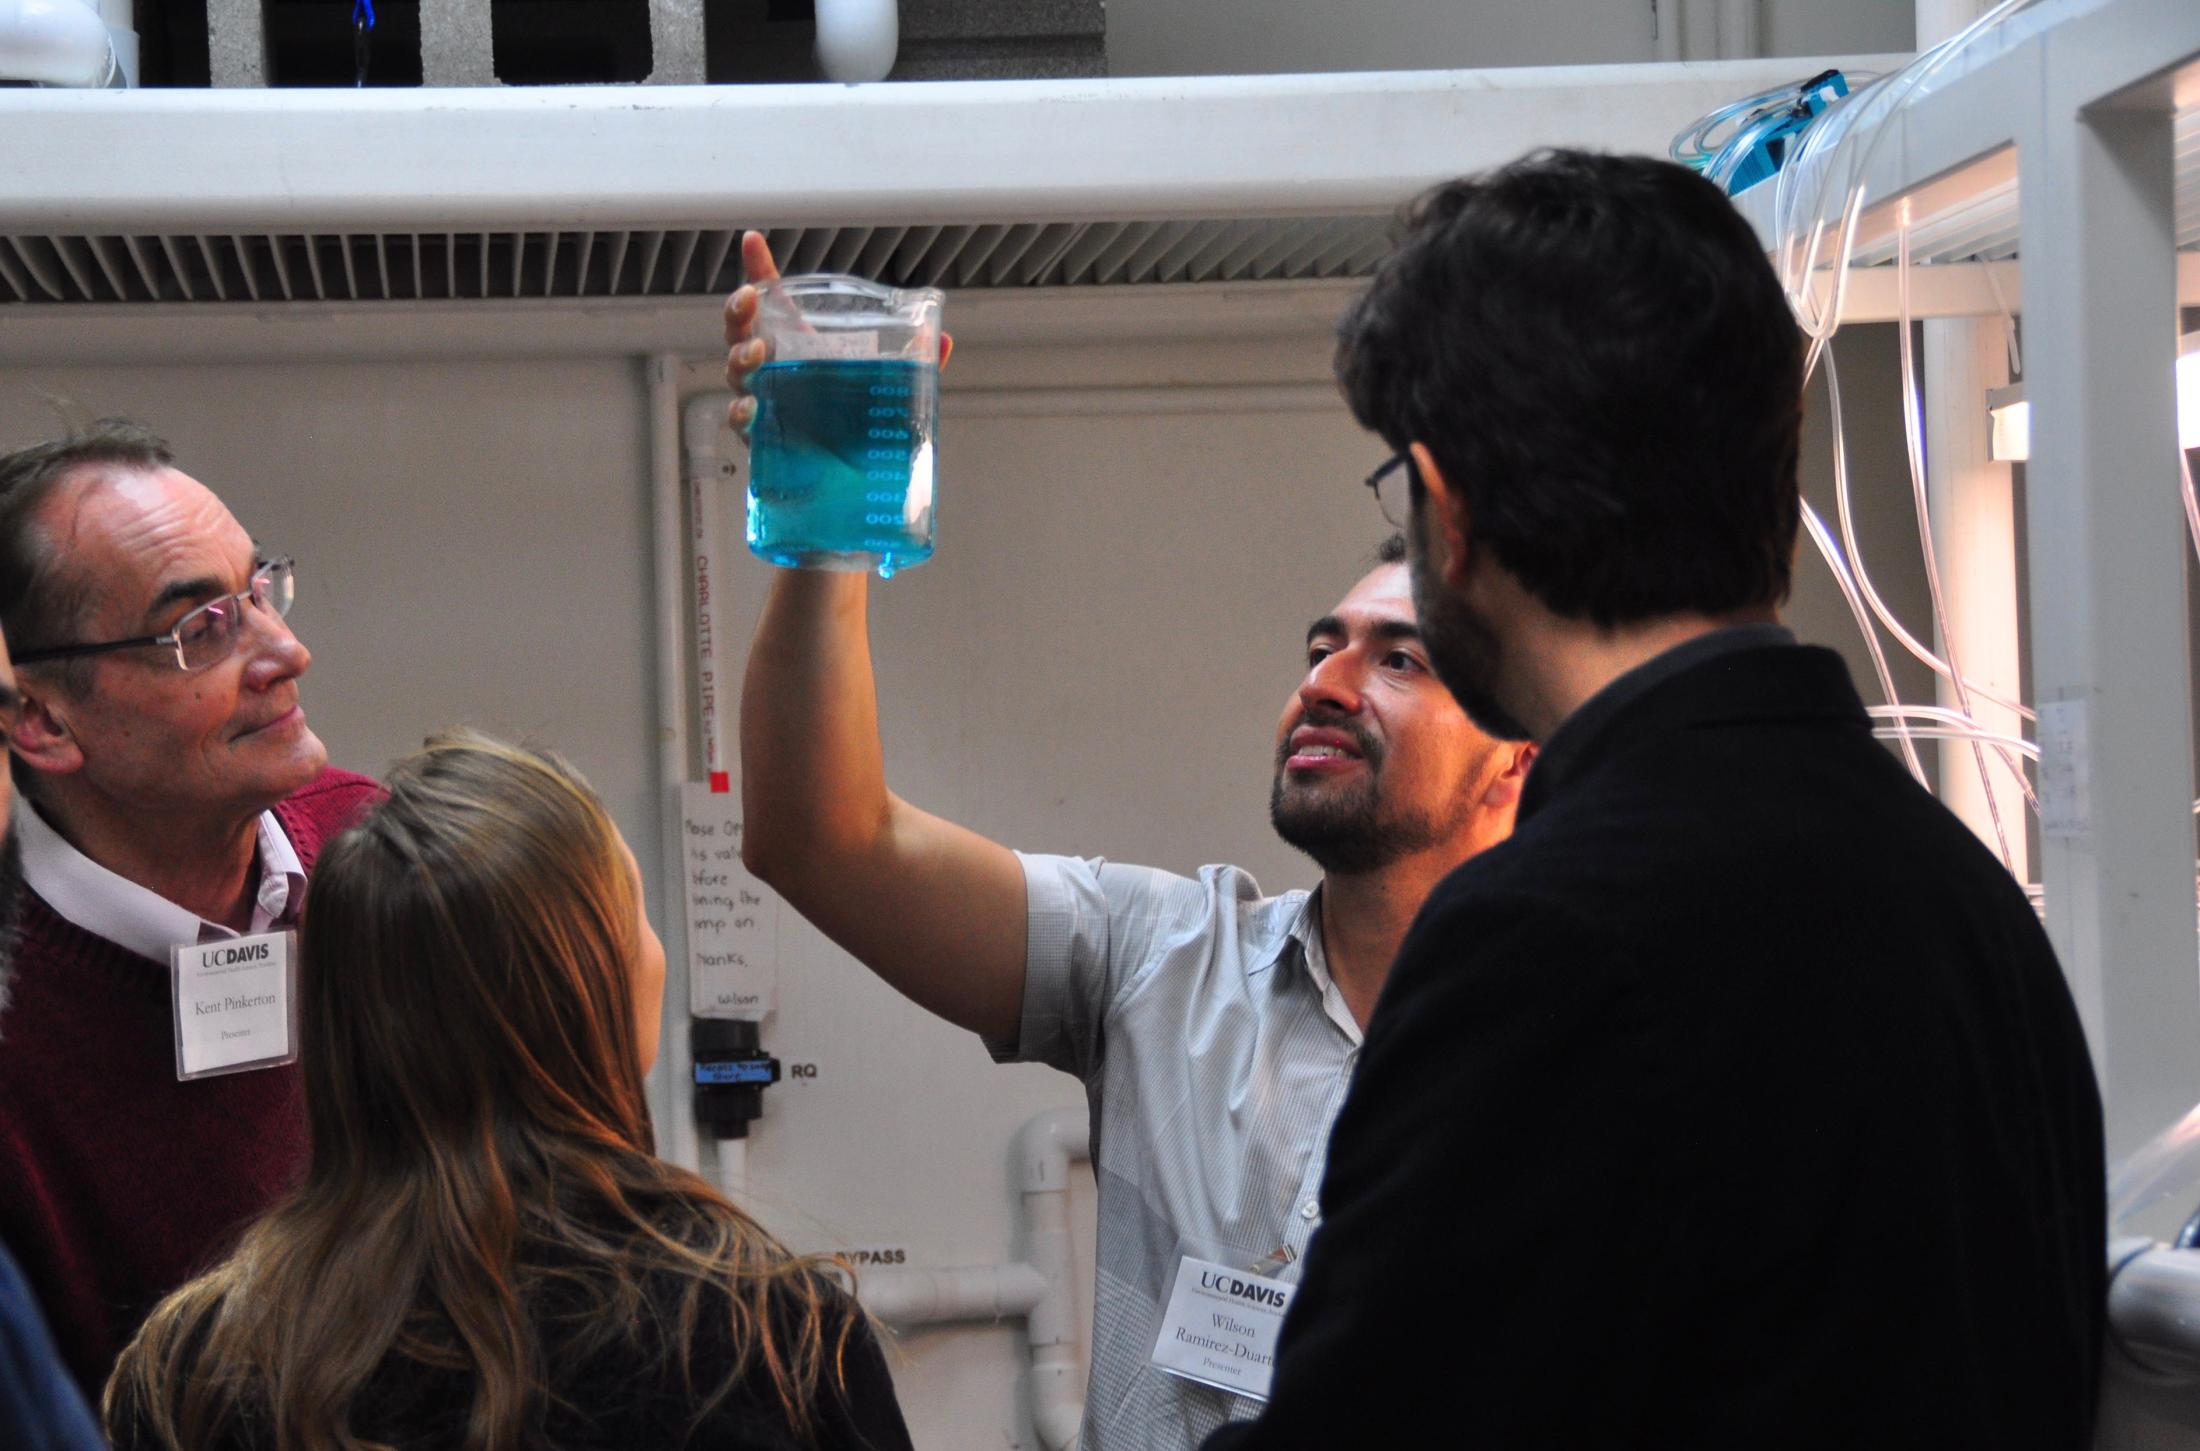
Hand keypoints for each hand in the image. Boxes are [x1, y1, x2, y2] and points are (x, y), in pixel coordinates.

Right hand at [721, 231, 952, 433]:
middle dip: (738, 310)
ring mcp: (765, 400)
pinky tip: (752, 406)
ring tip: (756, 353)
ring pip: (734, 370)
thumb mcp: (888, 385)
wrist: (853, 480)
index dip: (759, 270)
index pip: (775, 301)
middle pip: (740, 329)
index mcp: (802, 345)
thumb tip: (943, 339)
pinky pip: (738, 419)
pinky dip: (740, 411)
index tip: (752, 241)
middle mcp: (776, 368)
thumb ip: (914, 361)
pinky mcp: (763, 437)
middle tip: (749, 300)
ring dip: (739, 356)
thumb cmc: (860, 424)